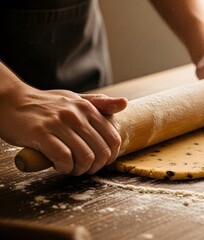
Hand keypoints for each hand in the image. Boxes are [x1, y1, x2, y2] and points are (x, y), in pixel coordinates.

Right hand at [0, 85, 126, 174]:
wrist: (10, 101)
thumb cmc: (45, 104)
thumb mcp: (74, 99)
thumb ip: (99, 103)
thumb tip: (125, 103)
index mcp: (87, 108)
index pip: (113, 138)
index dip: (111, 156)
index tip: (101, 162)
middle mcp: (76, 114)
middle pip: (101, 151)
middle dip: (96, 166)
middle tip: (85, 169)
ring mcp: (58, 123)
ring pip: (85, 156)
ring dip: (80, 169)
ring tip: (72, 168)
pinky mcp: (40, 133)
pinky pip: (63, 158)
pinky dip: (65, 168)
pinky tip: (59, 166)